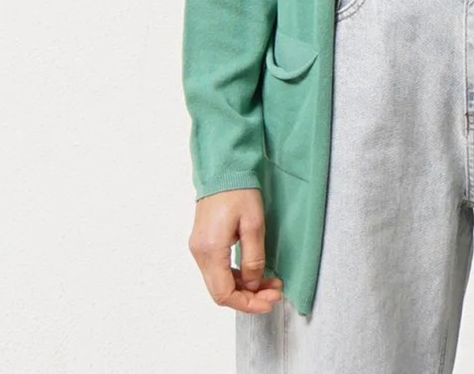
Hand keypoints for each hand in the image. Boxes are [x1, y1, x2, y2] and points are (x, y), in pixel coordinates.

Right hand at [188, 188, 283, 311]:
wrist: (224, 169)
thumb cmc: (239, 191)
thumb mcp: (254, 223)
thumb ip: (254, 257)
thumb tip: (253, 284)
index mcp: (210, 250)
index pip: (224, 293)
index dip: (247, 303)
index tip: (269, 302)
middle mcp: (199, 253)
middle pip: (221, 291)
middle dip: (249, 297)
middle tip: (275, 293)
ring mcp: (199, 248)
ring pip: (220, 282)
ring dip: (244, 287)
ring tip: (271, 283)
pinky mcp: (203, 243)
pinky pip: (218, 269)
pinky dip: (236, 275)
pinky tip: (254, 273)